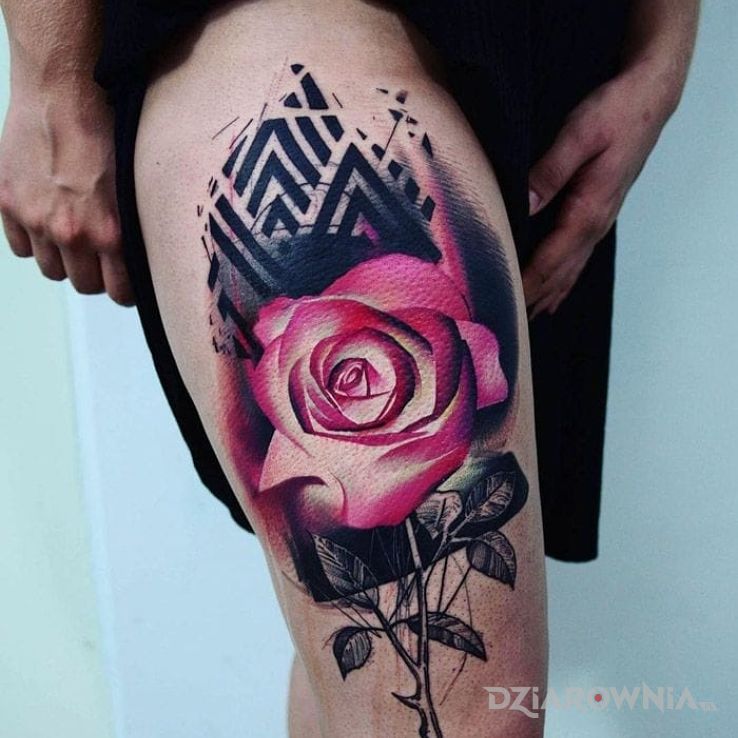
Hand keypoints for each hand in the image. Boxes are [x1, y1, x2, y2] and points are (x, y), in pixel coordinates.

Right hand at [0, 79, 133, 304]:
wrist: (62, 90)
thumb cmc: (108, 131)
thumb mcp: (135, 187)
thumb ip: (130, 227)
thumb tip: (137, 258)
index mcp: (109, 233)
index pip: (119, 292)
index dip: (125, 290)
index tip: (126, 283)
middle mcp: (70, 233)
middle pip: (84, 285)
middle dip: (96, 276)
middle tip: (101, 260)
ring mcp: (34, 220)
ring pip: (52, 270)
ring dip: (64, 261)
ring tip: (74, 239)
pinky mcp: (7, 202)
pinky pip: (21, 248)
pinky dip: (34, 242)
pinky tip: (46, 224)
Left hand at [523, 61, 682, 318]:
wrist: (650, 98)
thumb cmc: (617, 112)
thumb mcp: (580, 134)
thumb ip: (550, 171)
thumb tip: (524, 203)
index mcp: (588, 212)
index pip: (548, 263)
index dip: (523, 287)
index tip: (500, 306)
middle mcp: (594, 226)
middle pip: (557, 275)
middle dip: (531, 300)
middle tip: (502, 324)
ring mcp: (598, 223)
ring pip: (568, 271)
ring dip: (546, 296)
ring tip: (523, 320)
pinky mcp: (596, 214)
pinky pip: (575, 259)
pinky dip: (560, 281)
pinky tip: (552, 295)